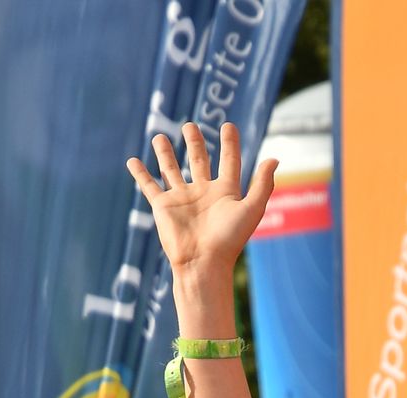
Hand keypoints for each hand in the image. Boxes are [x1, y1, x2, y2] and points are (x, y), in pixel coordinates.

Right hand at [126, 121, 276, 281]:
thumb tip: (274, 158)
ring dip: (165, 154)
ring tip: (159, 137)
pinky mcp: (163, 206)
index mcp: (225, 191)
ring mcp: (182, 198)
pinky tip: (132, 161)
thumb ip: (263, 184)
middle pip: (198, 161)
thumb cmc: (229, 239)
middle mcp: (203, 192)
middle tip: (190, 126)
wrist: (203, 262)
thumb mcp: (252, 209)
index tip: (228, 125)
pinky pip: (149, 186)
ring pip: (171, 169)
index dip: (229, 143)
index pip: (229, 161)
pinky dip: (140, 173)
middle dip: (194, 143)